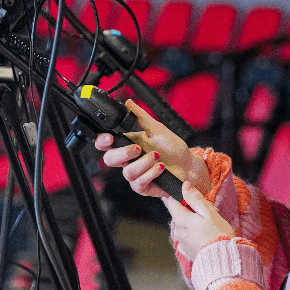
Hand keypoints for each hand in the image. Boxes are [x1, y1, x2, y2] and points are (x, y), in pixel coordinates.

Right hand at [94, 101, 208, 197]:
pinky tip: (161, 167)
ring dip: (143, 163)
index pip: (106, 143)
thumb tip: (127, 103)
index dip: (102, 141)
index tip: (110, 137)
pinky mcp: (142, 186)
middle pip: (109, 159)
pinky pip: (139, 182)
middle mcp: (128, 160)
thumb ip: (140, 117)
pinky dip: (151, 173)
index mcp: (128, 144)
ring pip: (127, 172)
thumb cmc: (172, 148)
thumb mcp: (157, 129)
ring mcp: (134, 174)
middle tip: (137, 148)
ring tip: (157, 157)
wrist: (188, 165)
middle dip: (122, 153)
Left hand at [164, 185, 234, 261]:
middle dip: (191, 211)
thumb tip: (184, 186)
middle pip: (179, 214)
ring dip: (193, 223)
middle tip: (208, 213)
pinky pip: (186, 238)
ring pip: (183, 226)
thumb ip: (195, 199)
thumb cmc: (219, 235)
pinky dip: (193, 235)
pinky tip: (205, 237)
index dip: (177, 196)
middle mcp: (178, 231)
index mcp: (181, 220)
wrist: (223, 261)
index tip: (188, 196)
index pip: (170, 202)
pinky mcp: (186, 251)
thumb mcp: (209, 213)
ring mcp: (181, 242)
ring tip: (210, 226)